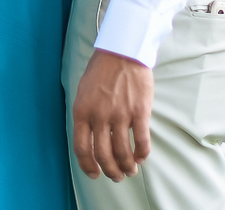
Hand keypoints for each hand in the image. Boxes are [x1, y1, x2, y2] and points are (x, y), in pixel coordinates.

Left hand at [72, 48, 152, 181]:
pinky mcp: (140, 111)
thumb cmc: (102, 69)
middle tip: (116, 176)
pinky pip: (141, 141)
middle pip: (103, 156)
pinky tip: (142, 157)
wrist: (122, 49)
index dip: (88, 166)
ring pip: (123, 153)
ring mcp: (120, 114)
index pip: (82, 148)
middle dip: (111, 171)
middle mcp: (99, 115)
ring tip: (130, 170)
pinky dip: (142, 154)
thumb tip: (91, 140)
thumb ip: (85, 115)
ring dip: (127, 167)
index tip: (95, 174)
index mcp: (82, 110)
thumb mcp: (83, 91)